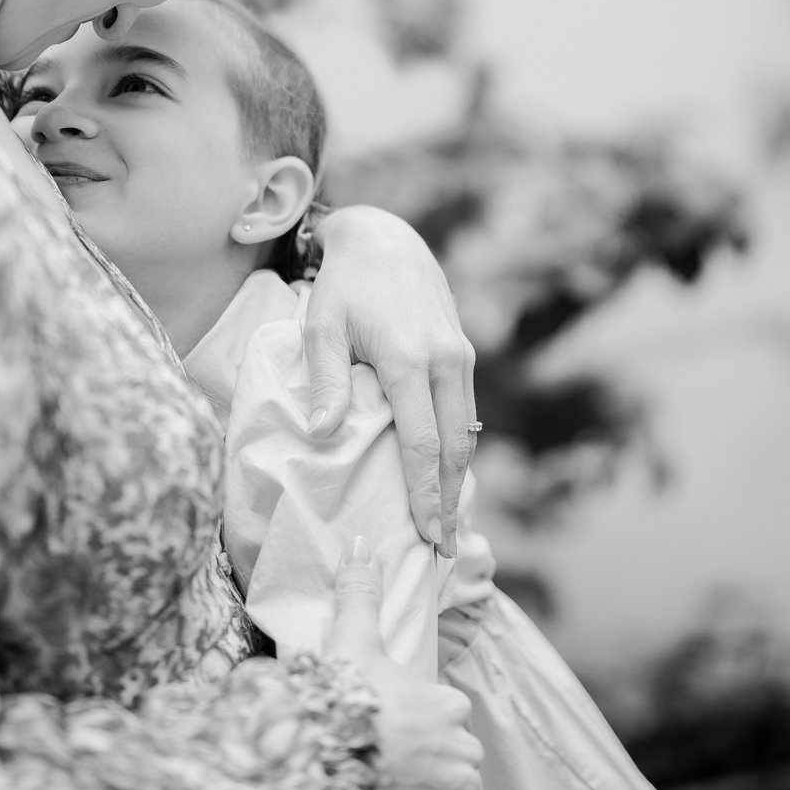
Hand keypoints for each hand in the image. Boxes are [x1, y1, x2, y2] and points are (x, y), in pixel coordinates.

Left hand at [306, 206, 477, 554]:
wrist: (386, 238)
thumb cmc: (345, 285)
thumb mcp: (322, 326)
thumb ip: (325, 380)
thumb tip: (324, 435)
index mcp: (409, 359)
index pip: (422, 442)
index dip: (425, 494)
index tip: (428, 535)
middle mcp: (444, 361)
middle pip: (455, 446)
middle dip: (450, 501)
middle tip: (443, 550)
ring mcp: (459, 356)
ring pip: (468, 431)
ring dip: (458, 479)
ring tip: (447, 523)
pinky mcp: (462, 352)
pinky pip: (466, 411)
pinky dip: (459, 448)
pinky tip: (446, 475)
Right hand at [324, 539, 481, 789]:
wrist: (326, 765)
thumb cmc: (342, 702)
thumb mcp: (350, 642)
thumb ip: (359, 594)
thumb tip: (363, 542)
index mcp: (445, 705)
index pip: (448, 713)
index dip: (422, 721)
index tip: (393, 728)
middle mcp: (461, 748)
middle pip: (456, 757)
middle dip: (435, 764)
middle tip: (392, 768)